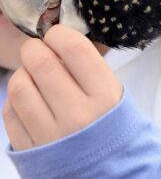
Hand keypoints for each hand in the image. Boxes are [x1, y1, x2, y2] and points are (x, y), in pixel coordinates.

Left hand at [3, 25, 122, 150]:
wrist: (108, 172)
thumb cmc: (107, 122)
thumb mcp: (112, 91)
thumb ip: (88, 66)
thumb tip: (56, 39)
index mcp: (104, 95)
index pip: (74, 49)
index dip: (59, 34)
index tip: (56, 35)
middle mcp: (78, 115)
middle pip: (41, 62)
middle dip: (34, 48)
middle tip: (38, 50)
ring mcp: (51, 135)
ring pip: (19, 86)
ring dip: (22, 73)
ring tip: (33, 76)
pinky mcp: (31, 150)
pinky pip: (10, 112)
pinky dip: (16, 100)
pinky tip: (30, 100)